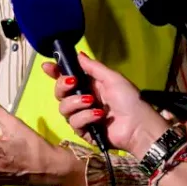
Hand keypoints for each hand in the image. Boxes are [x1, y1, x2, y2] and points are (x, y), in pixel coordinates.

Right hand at [42, 53, 168, 157]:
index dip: (54, 72)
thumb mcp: (112, 78)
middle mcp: (82, 100)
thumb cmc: (129, 100)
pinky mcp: (84, 131)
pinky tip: (99, 116)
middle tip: (73, 82)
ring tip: (92, 102)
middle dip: (62, 86)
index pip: (66, 77)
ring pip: (63, 108)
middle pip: (59, 92)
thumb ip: (93, 67)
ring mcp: (82, 116)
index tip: (47, 66)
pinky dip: (85, 117)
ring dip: (76, 103)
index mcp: (88, 86)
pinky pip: (74, 123)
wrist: (139, 126)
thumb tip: (78, 54)